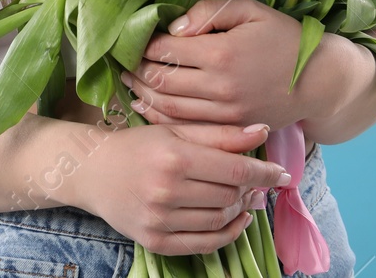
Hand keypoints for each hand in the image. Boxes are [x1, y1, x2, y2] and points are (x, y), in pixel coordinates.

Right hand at [67, 121, 289, 254]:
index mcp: (174, 159)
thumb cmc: (138, 146)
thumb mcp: (176, 131)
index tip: (282, 172)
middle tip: (259, 182)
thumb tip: (262, 131)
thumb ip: (220, 135)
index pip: (234, 171)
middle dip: (252, 190)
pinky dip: (227, 235)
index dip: (264, 173)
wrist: (93, 171)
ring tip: (246, 197)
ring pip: (220, 220)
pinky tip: (237, 220)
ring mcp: (159, 220)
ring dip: (241, 210)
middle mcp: (166, 192)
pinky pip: (203, 245)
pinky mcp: (154, 242)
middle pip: (229, 197)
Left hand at [120, 0, 336, 131]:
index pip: (167, 49)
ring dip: (144, 95)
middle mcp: (220, 87)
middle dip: (137, 70)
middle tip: (124, 62)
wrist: (318, 81)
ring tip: (129, 83)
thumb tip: (173, 27)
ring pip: (169, 108)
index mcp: (222, 53)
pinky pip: (186, 128)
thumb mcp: (250, 10)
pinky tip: (148, 107)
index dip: (145, 44)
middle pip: (162, 81)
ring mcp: (225, 114)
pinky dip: (162, 118)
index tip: (136, 39)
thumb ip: (209, 12)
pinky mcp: (230, 130)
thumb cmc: (283, 38)